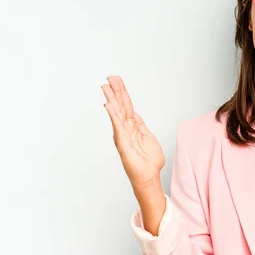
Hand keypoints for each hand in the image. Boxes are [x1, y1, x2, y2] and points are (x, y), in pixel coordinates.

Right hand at [101, 75, 164, 189]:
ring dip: (112, 99)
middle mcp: (126, 129)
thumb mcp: (148, 137)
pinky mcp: (123, 143)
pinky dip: (113, 115)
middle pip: (121, 106)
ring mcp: (123, 135)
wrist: (149, 176)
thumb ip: (141, 126)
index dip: (123, 93)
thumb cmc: (148, 160)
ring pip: (117, 113)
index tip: (117, 80)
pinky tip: (109, 105)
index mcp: (134, 126)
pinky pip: (118, 126)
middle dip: (116, 91)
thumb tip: (134, 114)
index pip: (128, 106)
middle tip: (110, 77)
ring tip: (106, 87)